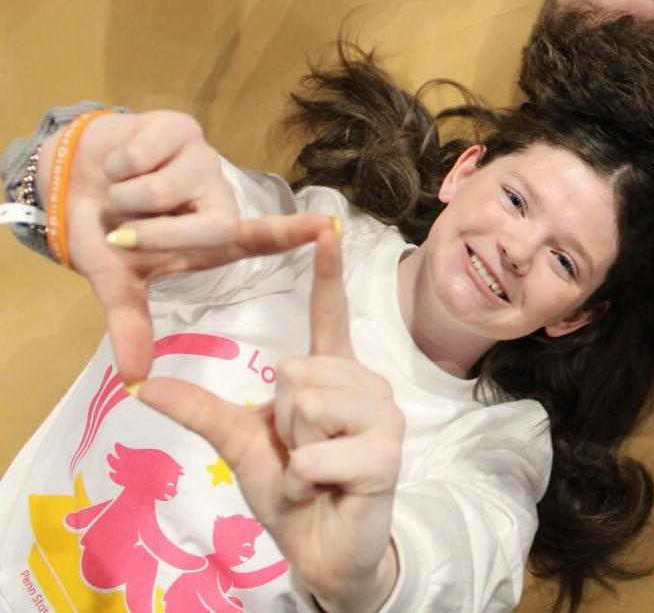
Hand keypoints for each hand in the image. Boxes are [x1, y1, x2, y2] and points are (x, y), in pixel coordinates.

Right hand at [43, 112, 320, 382]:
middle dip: (154, 235)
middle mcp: (219, 199)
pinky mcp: (181, 128)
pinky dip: (117, 167)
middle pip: (210, 227)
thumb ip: (130, 323)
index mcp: (215, 238)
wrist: (68, 183)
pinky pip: (142, 156)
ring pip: (164, 190)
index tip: (330, 228)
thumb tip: (132, 379)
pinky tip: (120, 164)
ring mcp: (204, 161)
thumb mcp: (116, 279)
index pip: (263, 238)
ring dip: (125, 198)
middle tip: (122, 232)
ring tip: (121, 194)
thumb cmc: (106, 231)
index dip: (295, 233)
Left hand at [140, 223, 405, 612]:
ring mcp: (382, 415)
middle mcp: (364, 383)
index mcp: (333, 373)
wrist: (325, 550)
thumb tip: (141, 384)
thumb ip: (201, 410)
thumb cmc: (293, 492)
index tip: (328, 227)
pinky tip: (325, 489)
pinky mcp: (387, 452)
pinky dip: (304, 479)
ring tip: (314, 472)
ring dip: (294, 452)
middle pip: (296, 371)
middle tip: (300, 454)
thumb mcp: (241, 445)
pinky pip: (317, 452)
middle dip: (282, 421)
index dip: (328, 271)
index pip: (329, 314)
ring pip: (308, 405)